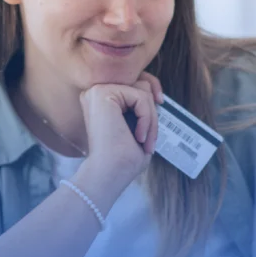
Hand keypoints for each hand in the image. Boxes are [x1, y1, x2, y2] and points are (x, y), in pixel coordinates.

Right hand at [75, 72, 162, 209]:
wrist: (109, 174)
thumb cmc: (122, 159)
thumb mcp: (136, 126)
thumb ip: (140, 106)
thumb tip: (153, 92)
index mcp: (99, 101)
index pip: (132, 83)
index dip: (151, 90)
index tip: (161, 103)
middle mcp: (94, 92)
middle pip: (140, 83)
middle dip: (152, 109)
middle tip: (149, 138)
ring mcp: (97, 91)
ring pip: (142, 90)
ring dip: (151, 118)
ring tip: (144, 140)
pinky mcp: (103, 93)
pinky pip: (140, 96)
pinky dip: (147, 118)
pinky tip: (138, 136)